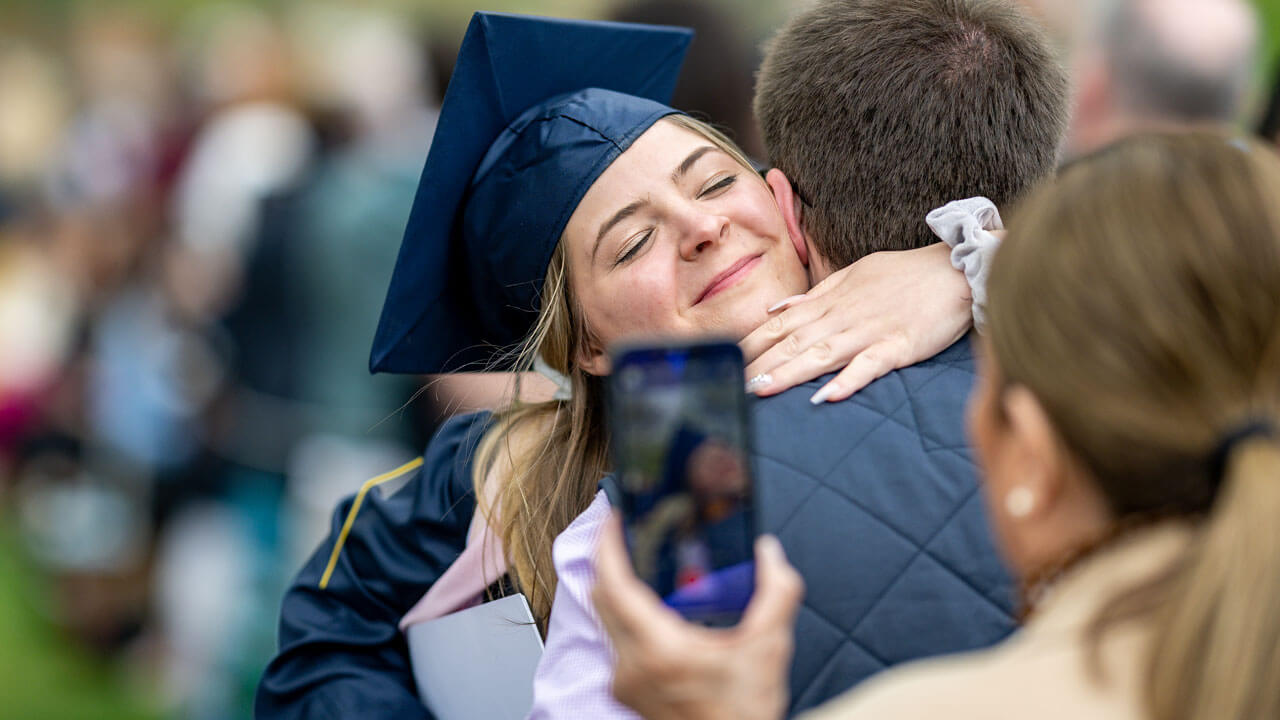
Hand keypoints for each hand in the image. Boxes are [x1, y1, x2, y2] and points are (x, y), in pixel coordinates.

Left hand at [592, 514, 802, 719]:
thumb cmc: (746, 713)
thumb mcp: (771, 647)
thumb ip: (778, 592)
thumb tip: (770, 552)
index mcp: (661, 649)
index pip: (615, 585)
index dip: (608, 546)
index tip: (613, 520)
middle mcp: (632, 665)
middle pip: (602, 597)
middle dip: (608, 558)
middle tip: (623, 531)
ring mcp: (624, 681)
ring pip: (605, 619)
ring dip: (615, 586)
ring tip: (634, 557)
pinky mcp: (626, 690)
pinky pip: (615, 639)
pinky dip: (624, 612)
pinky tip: (647, 601)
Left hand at [741, 242, 970, 402]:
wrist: (954, 269)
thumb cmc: (903, 274)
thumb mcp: (853, 275)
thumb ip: (814, 295)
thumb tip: (776, 309)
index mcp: (829, 301)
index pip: (779, 324)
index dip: (750, 344)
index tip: (724, 361)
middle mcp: (842, 317)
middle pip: (792, 343)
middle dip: (759, 365)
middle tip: (729, 386)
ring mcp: (869, 332)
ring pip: (821, 354)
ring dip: (790, 373)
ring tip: (762, 390)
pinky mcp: (899, 346)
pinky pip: (870, 365)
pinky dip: (848, 380)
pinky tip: (827, 397)